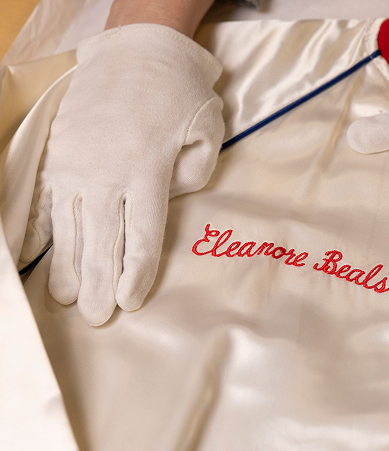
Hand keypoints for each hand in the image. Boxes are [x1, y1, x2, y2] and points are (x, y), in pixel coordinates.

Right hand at [21, 24, 223, 325]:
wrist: (137, 48)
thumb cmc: (181, 93)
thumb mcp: (208, 133)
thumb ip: (192, 177)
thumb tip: (168, 204)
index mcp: (148, 172)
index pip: (142, 237)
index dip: (135, 274)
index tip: (130, 303)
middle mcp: (107, 173)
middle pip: (102, 241)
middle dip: (100, 284)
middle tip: (96, 319)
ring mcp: (76, 165)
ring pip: (70, 227)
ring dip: (69, 267)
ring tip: (68, 300)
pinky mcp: (58, 155)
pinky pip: (47, 202)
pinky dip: (42, 233)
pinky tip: (35, 259)